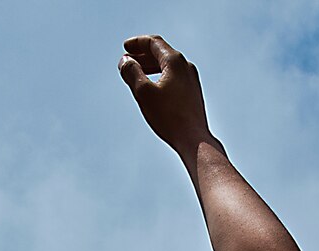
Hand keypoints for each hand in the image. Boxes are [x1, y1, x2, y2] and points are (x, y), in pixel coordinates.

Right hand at [119, 35, 211, 151]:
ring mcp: (191, 80)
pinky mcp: (193, 93)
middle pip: (161, 53)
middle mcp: (186, 66)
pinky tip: (153, 88)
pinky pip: (174, 77)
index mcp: (174, 61)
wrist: (193, 138)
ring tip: (137, 74)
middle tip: (128, 60)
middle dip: (142, 55)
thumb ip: (132, 73)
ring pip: (168, 66)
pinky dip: (160, 76)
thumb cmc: (169, 116)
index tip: (125, 46)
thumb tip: (125, 61)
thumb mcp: (143, 92)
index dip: (137, 43)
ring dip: (150, 66)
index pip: (154, 43)